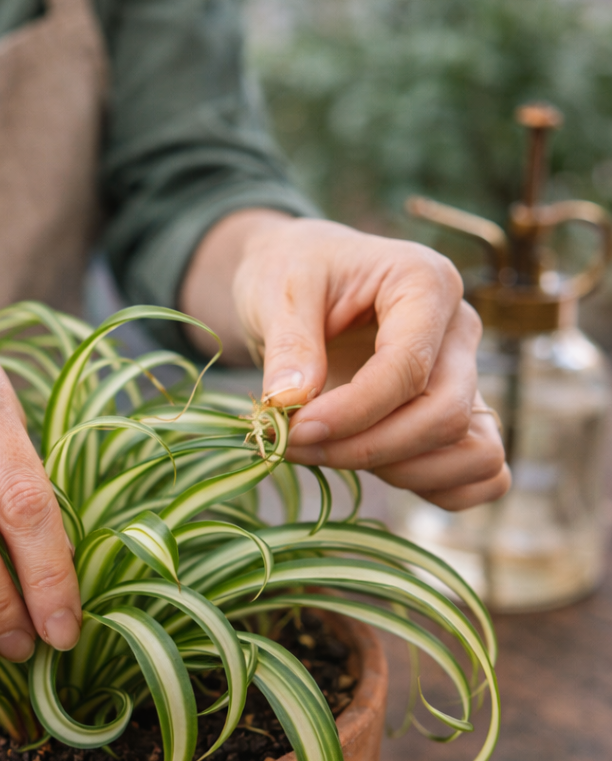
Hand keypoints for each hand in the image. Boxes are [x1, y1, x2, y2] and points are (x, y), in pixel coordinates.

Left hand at [181, 212, 509, 510]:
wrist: (300, 282)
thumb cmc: (293, 273)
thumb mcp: (276, 290)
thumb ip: (287, 344)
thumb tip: (290, 402)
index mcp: (425, 283)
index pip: (408, 368)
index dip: (351, 413)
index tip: (293, 431)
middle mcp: (459, 330)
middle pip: (445, 415)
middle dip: (367, 448)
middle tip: (296, 447)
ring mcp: (466, 375)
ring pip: (474, 451)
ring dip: (402, 472)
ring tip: (331, 454)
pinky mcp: (458, 413)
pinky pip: (483, 473)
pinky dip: (437, 487)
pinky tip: (373, 470)